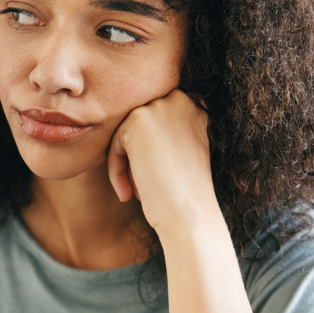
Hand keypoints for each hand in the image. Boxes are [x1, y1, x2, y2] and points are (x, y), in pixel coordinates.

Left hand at [107, 89, 220, 236]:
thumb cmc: (188, 192)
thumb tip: (135, 132)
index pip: (158, 125)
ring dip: (128, 165)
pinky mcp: (138, 119)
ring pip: (127, 135)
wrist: (189, 212)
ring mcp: (160, 106)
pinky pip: (115, 143)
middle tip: (145, 188)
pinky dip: (117, 169)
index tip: (157, 180)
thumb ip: (166, 133)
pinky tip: (129, 193)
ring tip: (139, 191)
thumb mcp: (184, 152)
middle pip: (141, 127)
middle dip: (139, 158)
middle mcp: (181, 99)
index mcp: (197, 105)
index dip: (153, 154)